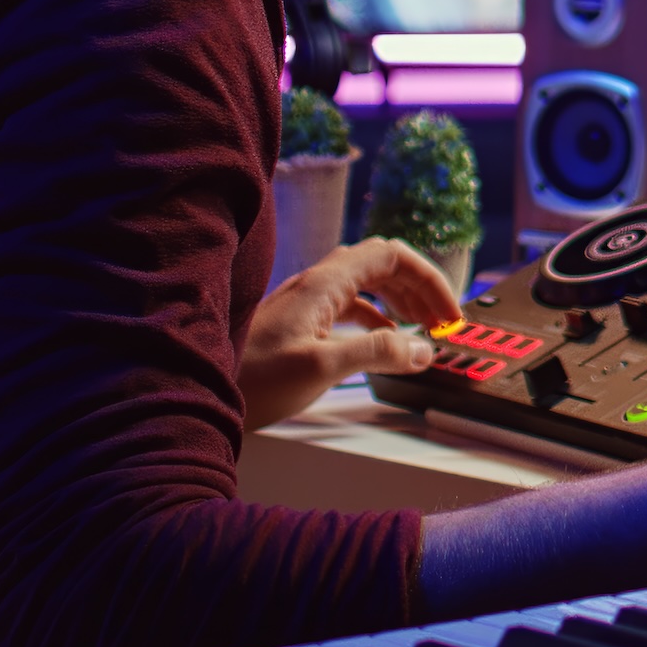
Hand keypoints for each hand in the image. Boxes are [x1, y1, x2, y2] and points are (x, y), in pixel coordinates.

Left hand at [238, 237, 463, 427]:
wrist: (198, 391)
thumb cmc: (252, 379)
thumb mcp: (323, 367)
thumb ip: (377, 354)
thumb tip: (422, 350)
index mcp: (325, 284)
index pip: (391, 255)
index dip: (427, 276)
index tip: (448, 310)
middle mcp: (316, 284)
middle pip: (382, 266)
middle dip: (418, 288)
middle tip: (442, 321)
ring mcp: (305, 302)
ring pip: (365, 285)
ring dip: (399, 301)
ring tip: (420, 329)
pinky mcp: (298, 322)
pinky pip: (348, 306)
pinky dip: (376, 318)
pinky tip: (382, 342)